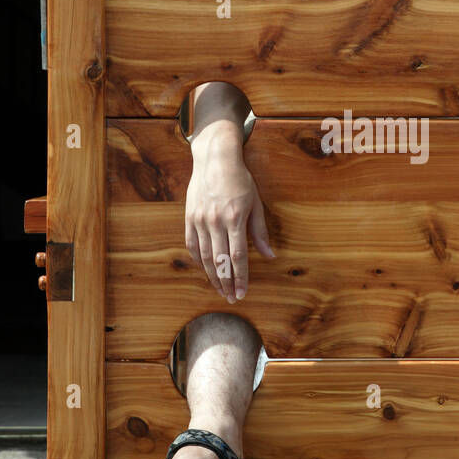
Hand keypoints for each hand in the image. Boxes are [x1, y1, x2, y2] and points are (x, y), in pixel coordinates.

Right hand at [185, 121, 274, 300]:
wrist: (215, 160)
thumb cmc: (240, 180)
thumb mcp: (256, 204)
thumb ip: (260, 232)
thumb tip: (270, 255)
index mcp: (235, 219)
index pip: (238, 257)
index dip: (240, 278)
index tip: (242, 293)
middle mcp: (215, 222)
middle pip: (220, 262)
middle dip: (226, 283)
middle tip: (231, 298)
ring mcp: (200, 220)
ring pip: (205, 257)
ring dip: (212, 277)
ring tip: (220, 290)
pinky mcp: (189, 218)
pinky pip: (192, 245)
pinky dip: (199, 261)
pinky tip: (206, 270)